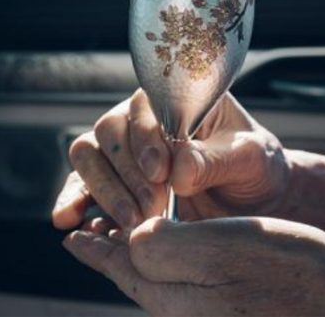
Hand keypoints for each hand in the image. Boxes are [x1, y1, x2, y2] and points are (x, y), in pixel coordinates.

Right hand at [52, 89, 289, 230]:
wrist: (252, 198)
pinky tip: (70, 220)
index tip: (160, 173)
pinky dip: (73, 201)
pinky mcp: (115, 182)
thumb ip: (217, 160)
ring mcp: (124, 151)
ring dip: (103, 190)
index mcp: (176, 100)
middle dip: (126, 174)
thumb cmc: (254, 166)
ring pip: (88, 156)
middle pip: (108, 132)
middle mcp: (143, 119)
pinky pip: (82, 185)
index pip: (144, 107)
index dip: (146, 138)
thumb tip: (178, 168)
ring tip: (130, 223)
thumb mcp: (251, 159)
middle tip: (151, 208)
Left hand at [62, 216, 324, 316]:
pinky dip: (165, 266)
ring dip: (134, 258)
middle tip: (89, 234)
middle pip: (135, 278)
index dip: (96, 246)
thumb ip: (170, 248)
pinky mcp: (229, 310)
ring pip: (156, 283)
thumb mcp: (227, 252)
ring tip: (121, 240)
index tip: (72, 234)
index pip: (122, 266)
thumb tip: (131, 239)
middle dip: (109, 252)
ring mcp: (208, 313)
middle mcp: (185, 311)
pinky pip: (183, 288)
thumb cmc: (295, 279)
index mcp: (176, 296)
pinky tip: (173, 254)